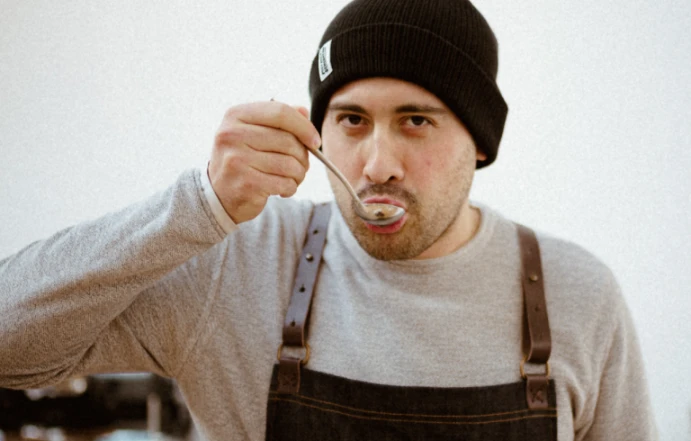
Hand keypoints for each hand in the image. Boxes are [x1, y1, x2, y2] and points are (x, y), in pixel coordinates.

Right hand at [208, 101, 320, 223]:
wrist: (218, 195)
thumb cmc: (243, 159)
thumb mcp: (254, 132)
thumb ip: (279, 119)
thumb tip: (304, 112)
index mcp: (236, 115)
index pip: (280, 112)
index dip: (304, 127)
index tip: (315, 141)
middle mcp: (232, 134)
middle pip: (288, 140)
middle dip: (303, 156)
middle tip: (301, 165)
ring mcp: (236, 159)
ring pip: (289, 164)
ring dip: (298, 174)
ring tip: (292, 178)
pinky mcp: (245, 183)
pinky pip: (284, 183)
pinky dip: (290, 188)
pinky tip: (282, 189)